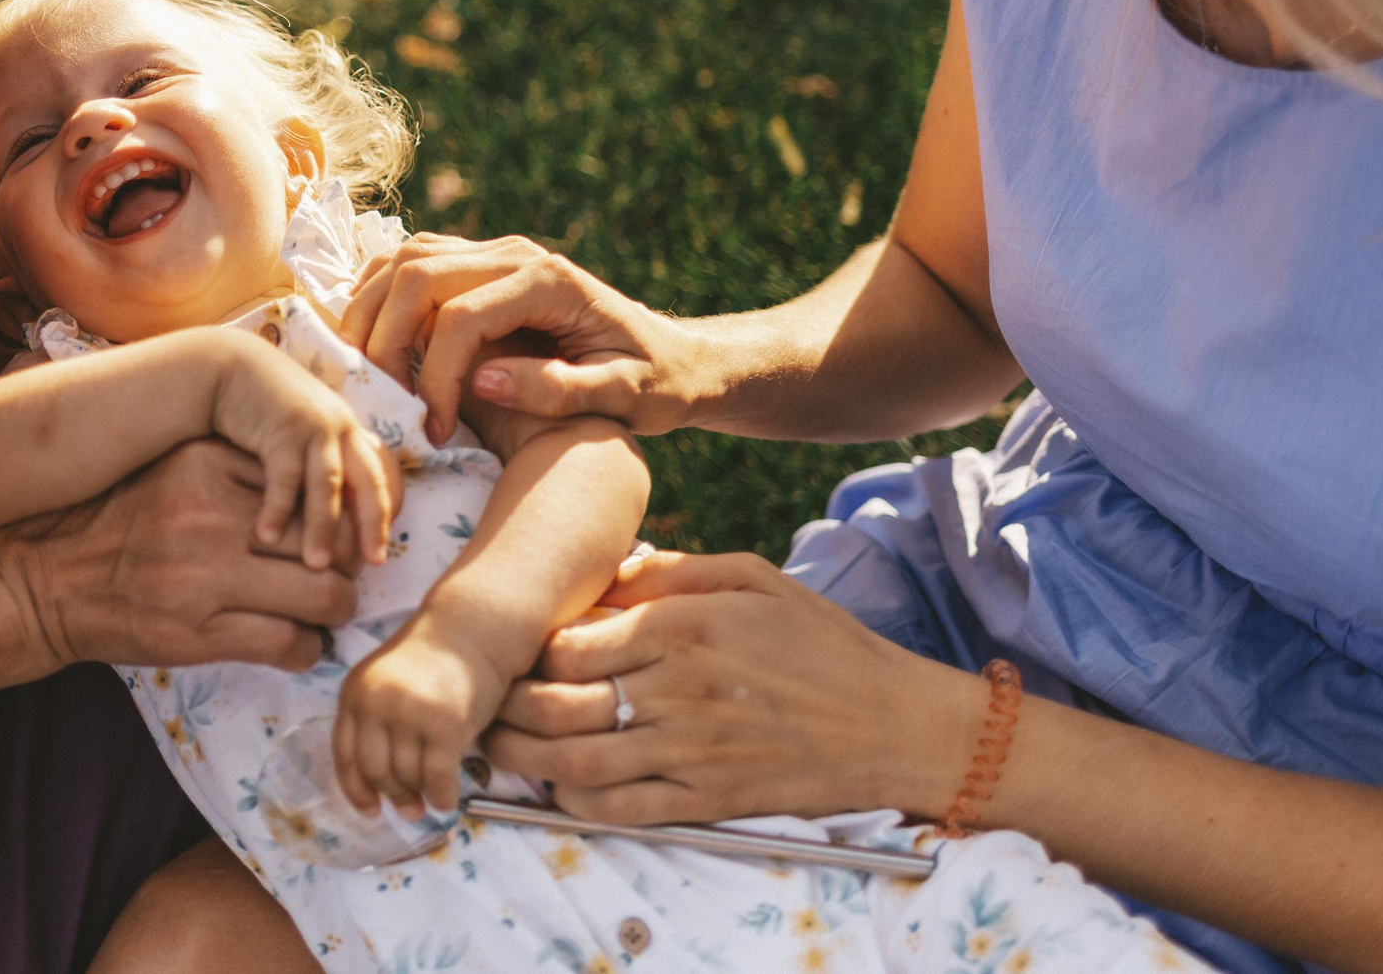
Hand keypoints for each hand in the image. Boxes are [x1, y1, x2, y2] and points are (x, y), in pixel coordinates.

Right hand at [0, 439, 362, 675]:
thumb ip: (236, 473)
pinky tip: (296, 644)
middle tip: (340, 574)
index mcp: (206, 464)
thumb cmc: (116, 523)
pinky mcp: (197, 635)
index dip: (334, 513)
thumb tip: (314, 488)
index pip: (309, 483)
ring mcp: (205, 577)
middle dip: (346, 563)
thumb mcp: (171, 473)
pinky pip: (289, 643)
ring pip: (323, 594)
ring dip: (335, 609)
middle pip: (328, 538)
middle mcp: (210, 515)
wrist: (45, 581)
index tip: (336, 531)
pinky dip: (306, 649)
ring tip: (325, 611)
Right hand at [210, 337, 396, 570]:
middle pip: (368, 482)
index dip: (383, 516)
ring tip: (316, 566)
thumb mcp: (300, 436)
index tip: (378, 555)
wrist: (227, 367)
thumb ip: (319, 465)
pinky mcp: (282, 427)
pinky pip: (284, 476)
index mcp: (349, 432)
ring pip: (329, 485)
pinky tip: (267, 537)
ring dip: (323, 527)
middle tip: (371, 565)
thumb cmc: (262, 410)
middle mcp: (340, 428)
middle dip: (372, 525)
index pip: (380, 479)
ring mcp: (313, 426)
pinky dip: (278, 508)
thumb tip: (335, 513)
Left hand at [334, 608, 516, 815]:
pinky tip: (448, 800)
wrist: (470, 631)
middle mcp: (376, 702)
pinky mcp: (445, 725)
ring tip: (431, 797)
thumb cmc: (431, 663)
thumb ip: (375, 723)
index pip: (344, 755)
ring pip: (407, 777)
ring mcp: (410, 713)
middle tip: (409, 809)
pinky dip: (441, 797)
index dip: (355, 790)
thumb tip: (380, 789)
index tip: (370, 811)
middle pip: (375, 771)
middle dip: (393, 796)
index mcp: (354, 692)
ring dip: (420, 796)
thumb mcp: (386, 684)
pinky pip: (437, 779)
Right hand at [343, 234, 697, 440]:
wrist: (673, 356)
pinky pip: (410, 264)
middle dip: (383, 340)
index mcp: (550, 283)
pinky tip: (375, 345)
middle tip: (382, 402)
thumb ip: (560, 390)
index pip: (460, 316)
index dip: (435, 375)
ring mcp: (494, 253)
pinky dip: (379, 297)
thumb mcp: (624, 398)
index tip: (434, 430)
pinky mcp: (479, 265)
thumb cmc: (655, 384)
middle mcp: (516, 254)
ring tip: (365, 374)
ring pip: (403, 259)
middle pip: (416, 275)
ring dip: (370, 311)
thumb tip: (485, 380)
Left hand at [480, 551, 980, 824]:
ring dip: (525, 756)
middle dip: (508, 705)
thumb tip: (607, 571)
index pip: (569, 644)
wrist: (894, 724)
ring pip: (576, 762)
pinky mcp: (708, 800)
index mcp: (686, 629)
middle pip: (557, 705)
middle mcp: (680, 690)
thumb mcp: (752, 577)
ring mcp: (692, 751)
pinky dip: (575, 801)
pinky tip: (559, 783)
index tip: (519, 647)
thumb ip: (671, 571)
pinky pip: (621, 810)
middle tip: (488, 700)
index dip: (532, 648)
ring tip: (501, 744)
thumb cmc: (821, 641)